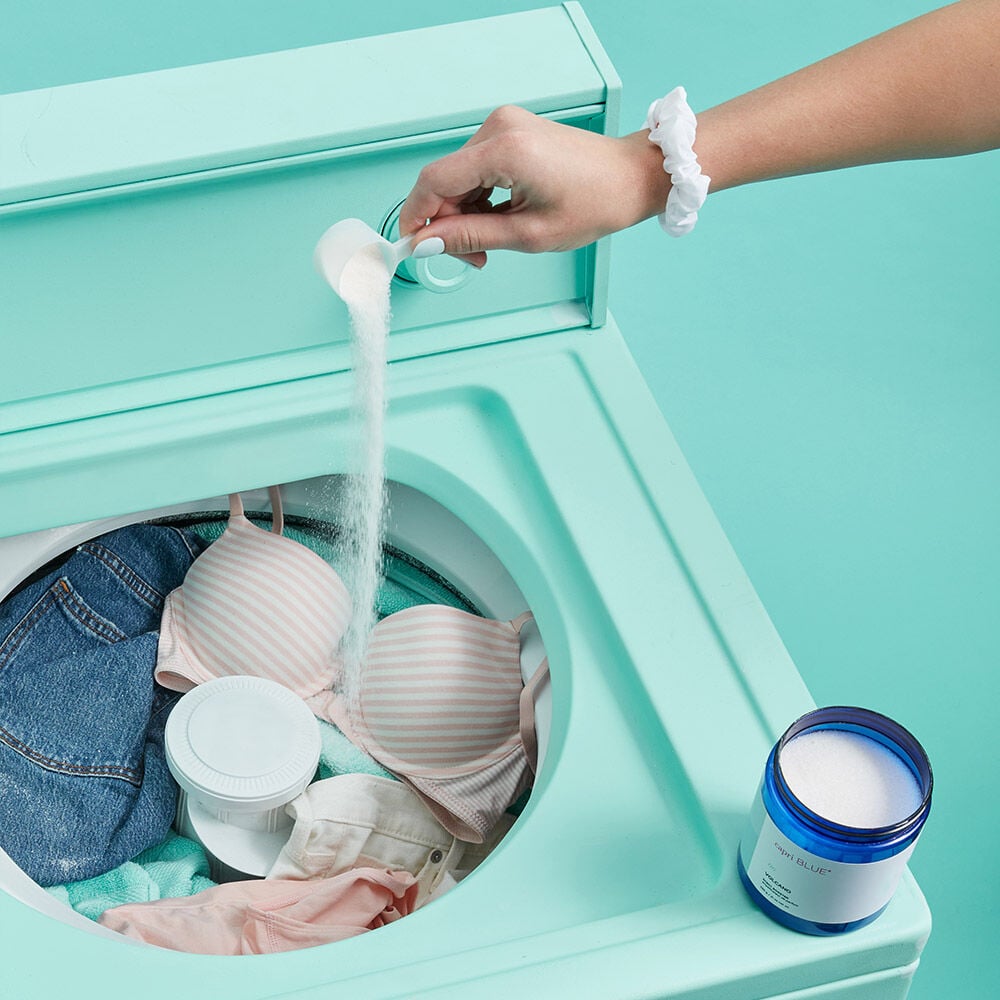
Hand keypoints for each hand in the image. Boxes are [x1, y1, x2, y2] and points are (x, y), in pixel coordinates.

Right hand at [398, 105, 669, 267]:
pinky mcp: (511, 132)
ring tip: (490, 245)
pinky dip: (478, 199)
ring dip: (463, 214)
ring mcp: (504, 126)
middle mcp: (498, 127)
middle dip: (446, 223)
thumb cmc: (594, 203)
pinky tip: (497, 220)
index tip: (414, 247)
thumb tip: (427, 244)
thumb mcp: (529, 234)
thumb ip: (471, 237)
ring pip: (458, 178)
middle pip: (444, 181)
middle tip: (471, 259)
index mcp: (503, 149)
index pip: (433, 181)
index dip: (416, 217)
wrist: (631, 178)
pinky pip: (476, 169)